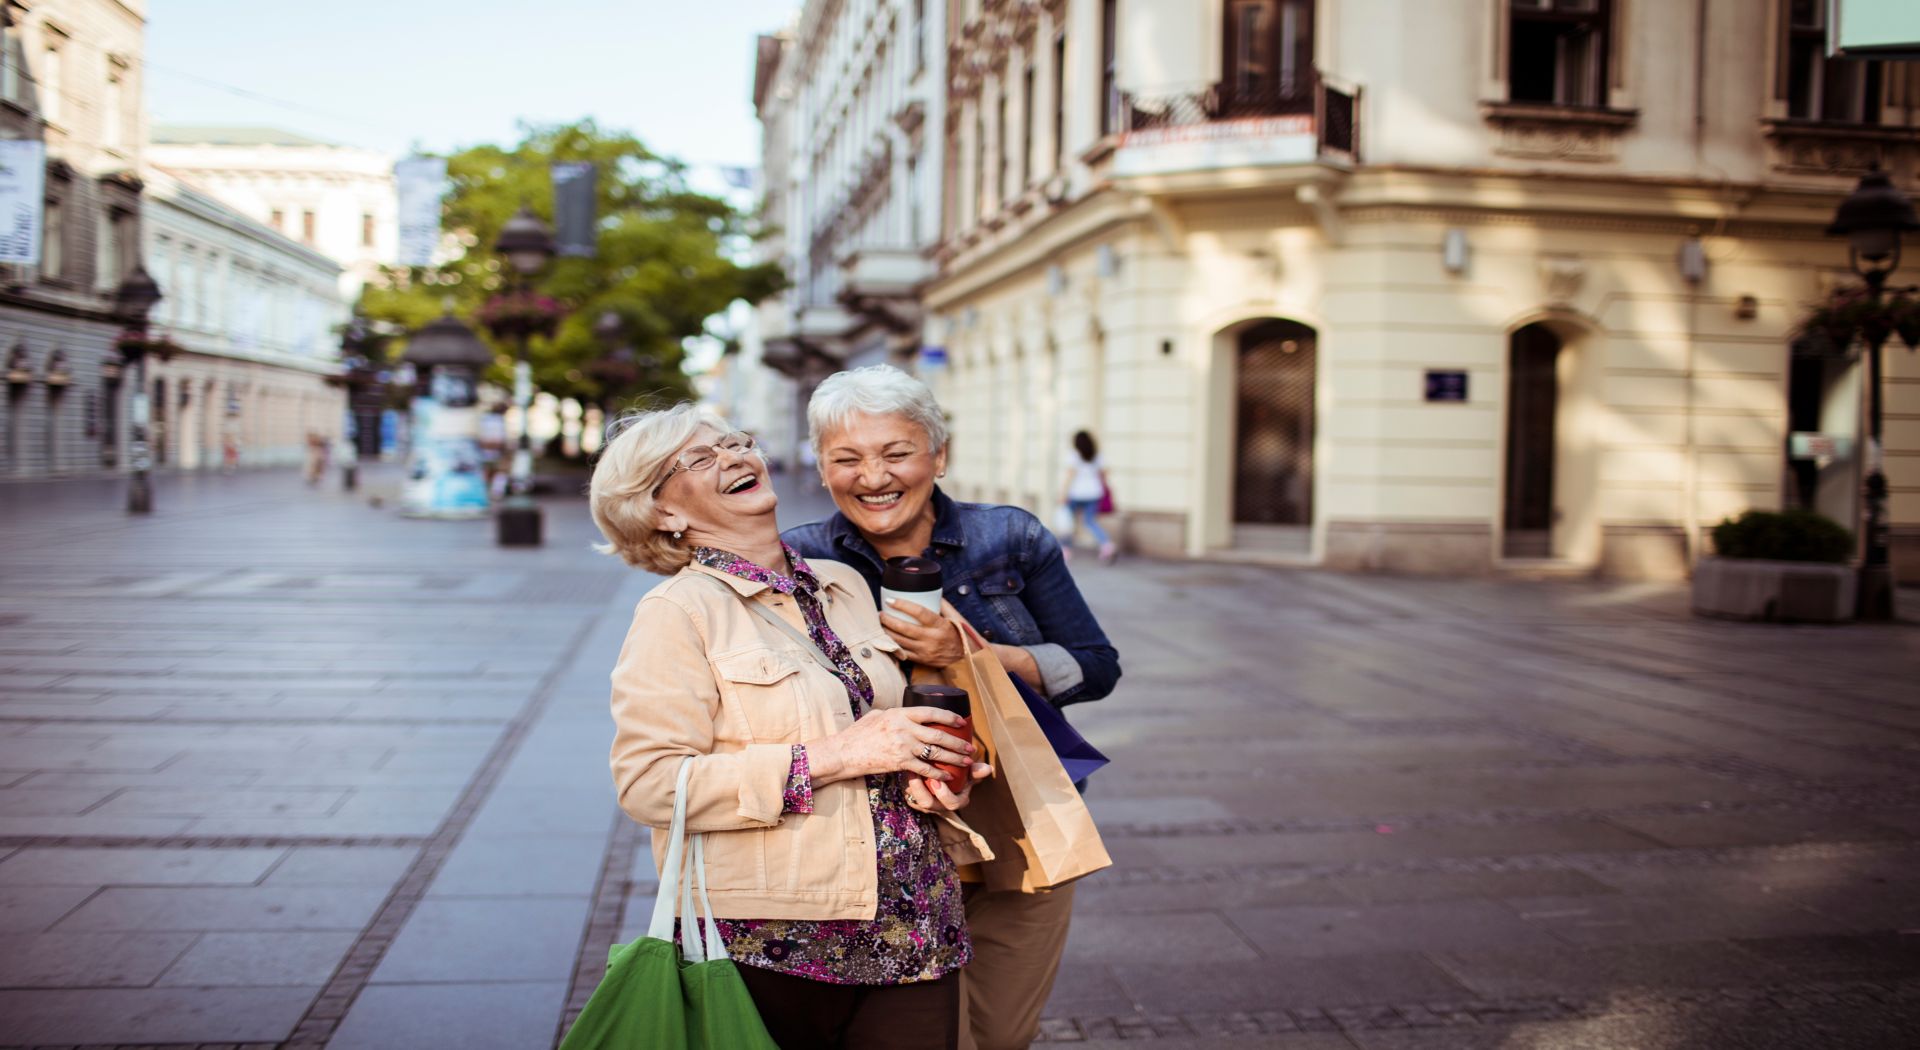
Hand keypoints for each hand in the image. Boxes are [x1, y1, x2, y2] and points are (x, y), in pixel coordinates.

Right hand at [805, 706, 976, 783]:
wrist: (844, 752)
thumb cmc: (859, 733)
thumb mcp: (877, 716)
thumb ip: (895, 715)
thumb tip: (909, 714)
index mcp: (900, 714)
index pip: (931, 712)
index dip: (950, 717)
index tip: (962, 722)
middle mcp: (904, 729)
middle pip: (938, 735)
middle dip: (957, 742)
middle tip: (970, 747)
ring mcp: (902, 746)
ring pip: (935, 753)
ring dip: (954, 758)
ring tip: (966, 762)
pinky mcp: (899, 763)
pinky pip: (924, 769)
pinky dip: (938, 774)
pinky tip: (947, 776)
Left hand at [881, 598, 970, 667]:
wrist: (962, 659)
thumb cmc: (956, 635)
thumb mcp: (954, 619)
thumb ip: (943, 605)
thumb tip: (932, 591)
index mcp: (940, 625)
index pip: (919, 612)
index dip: (903, 605)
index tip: (890, 600)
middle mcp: (932, 638)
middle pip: (905, 628)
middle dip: (888, 619)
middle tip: (880, 613)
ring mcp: (925, 650)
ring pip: (900, 641)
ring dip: (886, 632)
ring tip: (880, 624)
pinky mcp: (921, 660)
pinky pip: (902, 652)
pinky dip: (892, 645)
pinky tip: (886, 638)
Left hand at [905, 761, 992, 813]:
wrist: (948, 774)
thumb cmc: (961, 773)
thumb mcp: (969, 772)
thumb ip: (977, 771)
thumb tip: (988, 768)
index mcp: (957, 801)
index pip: (951, 804)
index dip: (944, 795)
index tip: (938, 781)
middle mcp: (940, 806)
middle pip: (928, 804)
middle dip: (921, 790)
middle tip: (917, 774)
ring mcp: (927, 804)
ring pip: (915, 800)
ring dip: (911, 785)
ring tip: (909, 769)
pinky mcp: (916, 799)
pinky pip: (909, 795)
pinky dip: (906, 784)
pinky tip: (906, 770)